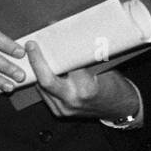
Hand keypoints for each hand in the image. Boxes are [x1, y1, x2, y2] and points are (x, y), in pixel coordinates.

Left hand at [26, 43, 140, 119]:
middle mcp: (72, 100)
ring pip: (41, 87)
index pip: (65, 66)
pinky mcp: (58, 113)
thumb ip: (82, 60)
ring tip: (35, 55)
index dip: (56, 51)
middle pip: (45, 79)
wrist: (119, 109)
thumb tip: (66, 39)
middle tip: (31, 46)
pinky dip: (43, 82)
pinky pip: (44, 94)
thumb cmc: (115, 87)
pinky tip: (42, 71)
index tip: (50, 37)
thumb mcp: (102, 69)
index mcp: (86, 88)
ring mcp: (63, 109)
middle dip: (36, 62)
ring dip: (38, 72)